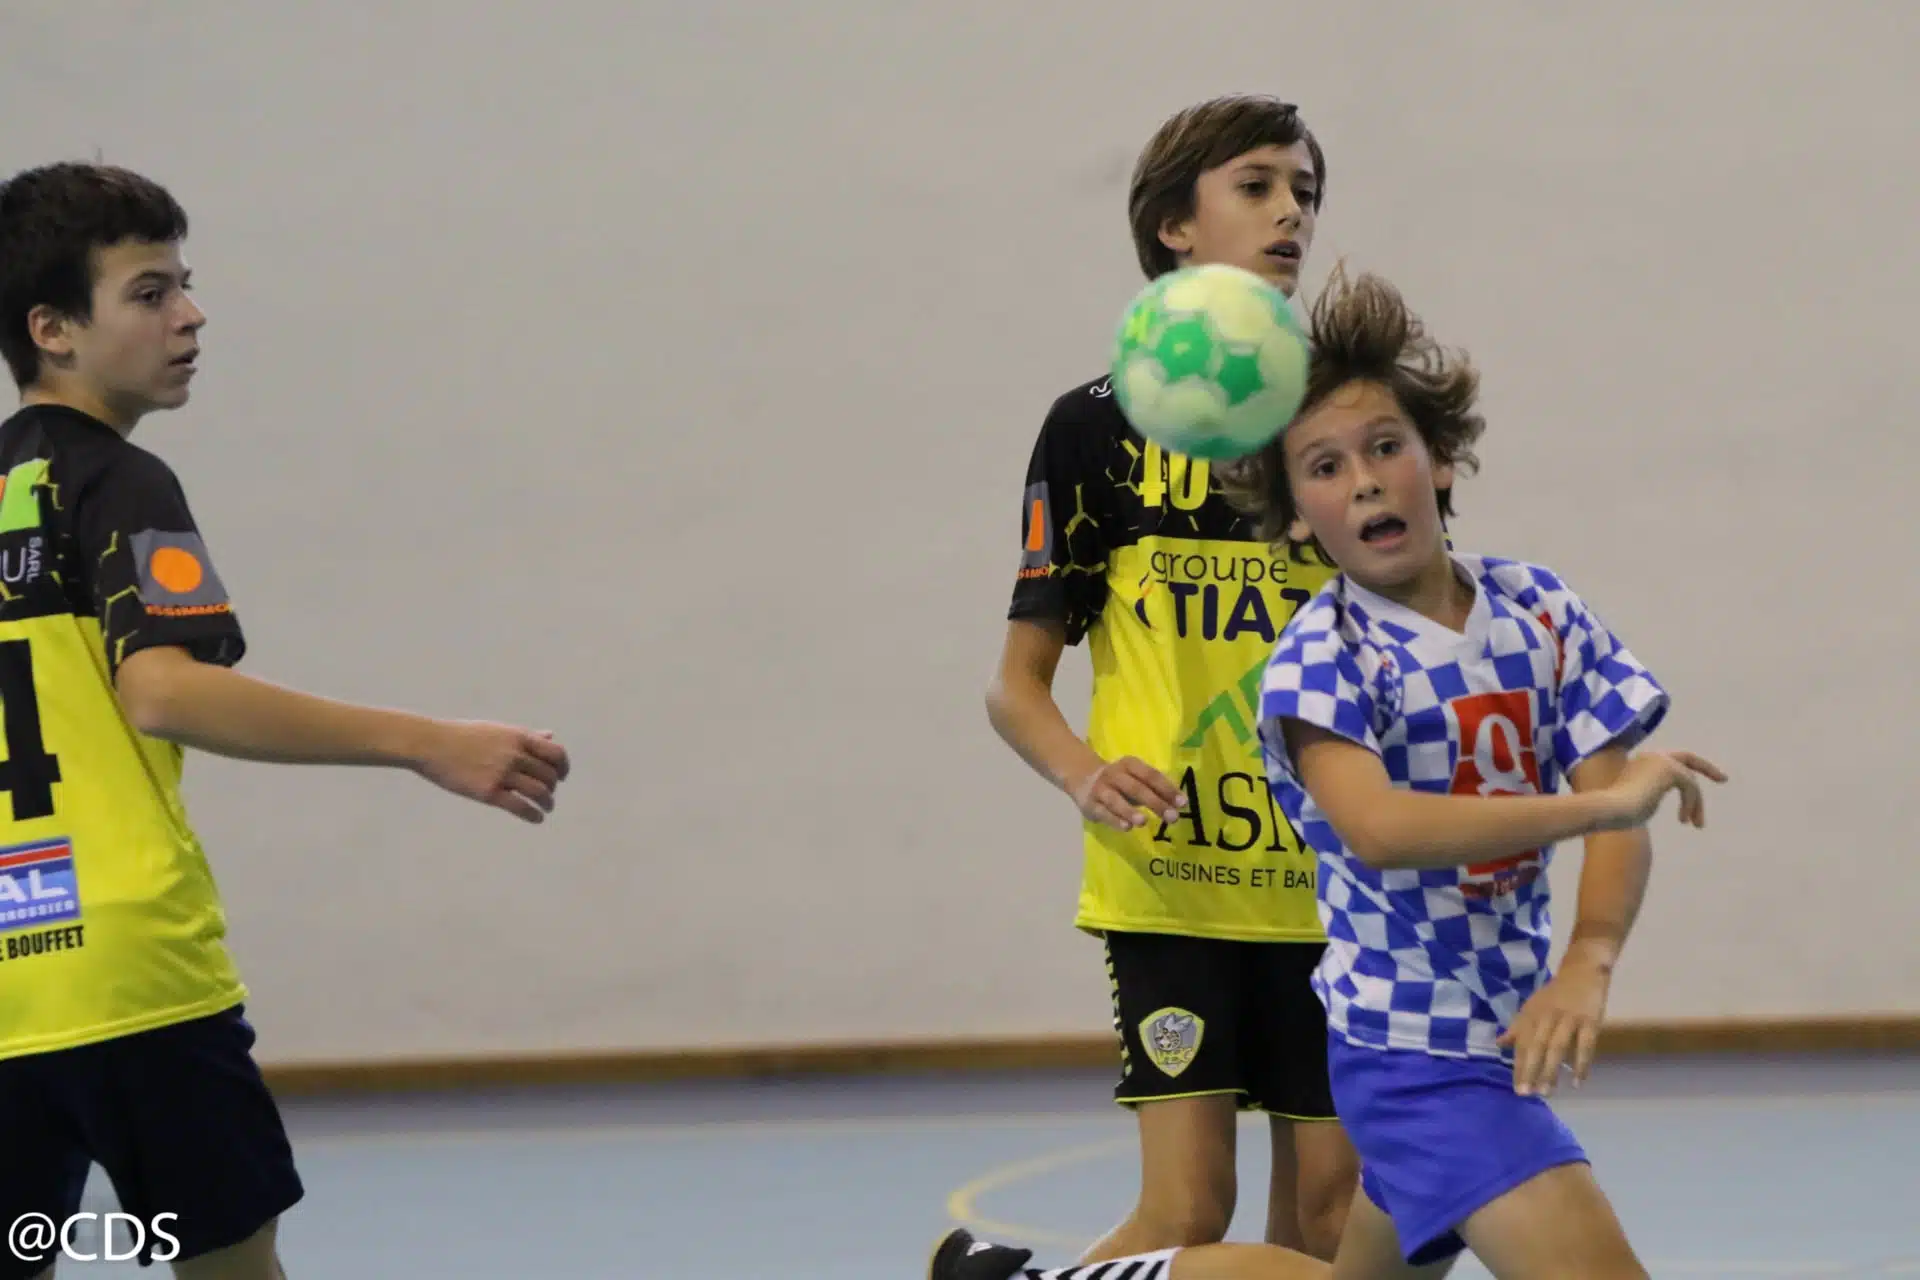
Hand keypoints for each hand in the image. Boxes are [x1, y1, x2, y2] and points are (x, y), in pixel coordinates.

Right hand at [415, 721, 570, 823]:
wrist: (431, 744)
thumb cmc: (464, 736)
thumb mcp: (498, 730)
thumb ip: (526, 735)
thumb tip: (550, 735)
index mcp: (518, 736)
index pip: (556, 753)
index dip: (563, 767)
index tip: (561, 777)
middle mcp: (514, 754)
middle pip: (549, 775)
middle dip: (552, 787)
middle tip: (548, 795)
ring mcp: (502, 773)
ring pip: (539, 792)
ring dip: (547, 803)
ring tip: (546, 808)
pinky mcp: (488, 792)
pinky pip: (521, 807)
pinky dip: (534, 814)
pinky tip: (537, 818)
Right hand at [1068, 756, 1184, 831]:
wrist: (1083, 777)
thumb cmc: (1120, 781)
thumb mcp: (1136, 778)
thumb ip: (1155, 789)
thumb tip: (1179, 803)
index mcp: (1130, 765)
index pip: (1151, 775)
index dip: (1167, 788)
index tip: (1182, 803)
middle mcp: (1115, 774)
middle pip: (1136, 788)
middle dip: (1155, 803)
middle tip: (1172, 817)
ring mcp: (1101, 789)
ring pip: (1116, 800)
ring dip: (1130, 811)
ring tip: (1144, 822)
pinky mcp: (1090, 804)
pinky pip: (1103, 812)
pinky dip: (1115, 820)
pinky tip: (1126, 828)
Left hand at [1499, 949, 1612, 1095]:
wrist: (1582, 971)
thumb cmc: (1555, 994)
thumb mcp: (1532, 1007)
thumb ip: (1517, 1027)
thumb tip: (1499, 1043)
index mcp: (1531, 1015)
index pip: (1522, 1044)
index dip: (1519, 1066)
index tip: (1516, 1089)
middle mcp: (1546, 1017)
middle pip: (1536, 1047)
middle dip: (1530, 1070)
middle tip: (1526, 1094)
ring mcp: (1568, 1019)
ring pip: (1557, 1047)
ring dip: (1551, 1070)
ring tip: (1547, 1092)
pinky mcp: (1589, 1021)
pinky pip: (1585, 1045)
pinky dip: (1581, 1063)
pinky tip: (1578, 1081)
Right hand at [1595, 750, 1726, 830]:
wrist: (1611, 809)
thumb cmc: (1617, 812)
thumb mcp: (1638, 802)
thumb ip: (1650, 796)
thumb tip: (1657, 802)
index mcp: (1641, 761)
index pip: (1671, 759)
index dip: (1688, 767)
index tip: (1700, 776)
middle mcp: (1652, 756)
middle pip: (1687, 759)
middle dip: (1707, 768)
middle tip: (1723, 779)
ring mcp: (1662, 761)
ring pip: (1690, 780)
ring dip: (1696, 804)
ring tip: (1696, 824)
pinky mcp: (1670, 770)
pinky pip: (1690, 788)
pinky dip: (1691, 805)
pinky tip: (1684, 820)